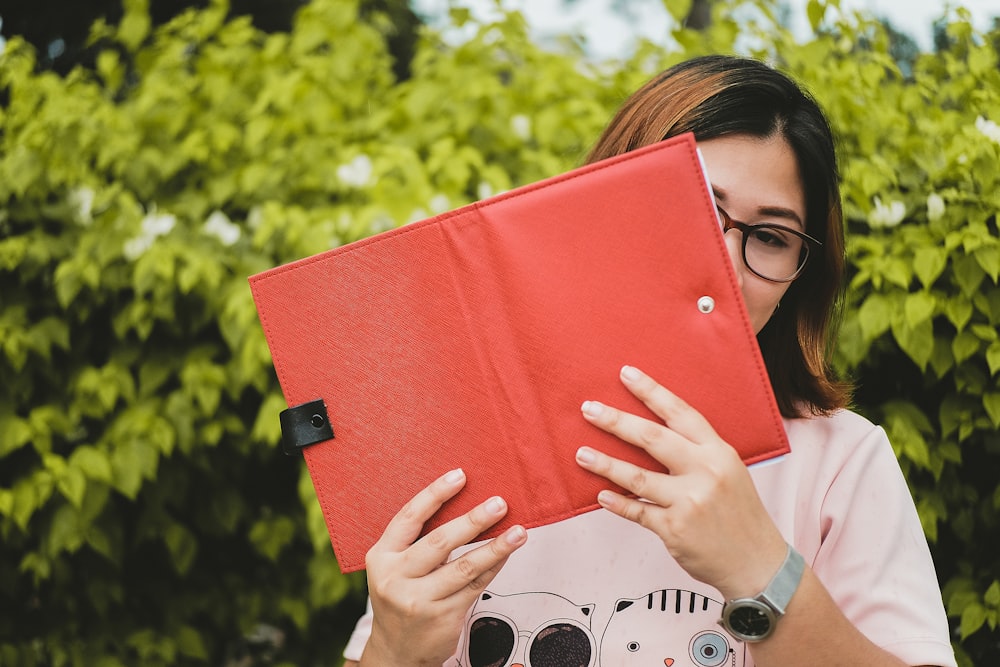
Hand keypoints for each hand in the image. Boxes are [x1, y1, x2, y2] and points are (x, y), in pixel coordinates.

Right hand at [360, 468, 526, 666]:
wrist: (395, 652)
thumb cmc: (400, 598)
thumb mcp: (394, 567)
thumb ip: (417, 541)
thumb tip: (463, 503)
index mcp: (381, 557)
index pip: (410, 517)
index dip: (436, 494)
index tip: (460, 476)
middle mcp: (396, 578)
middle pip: (440, 541)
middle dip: (474, 520)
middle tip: (499, 503)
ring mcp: (419, 600)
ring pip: (465, 566)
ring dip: (496, 546)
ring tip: (518, 531)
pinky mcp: (443, 616)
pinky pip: (476, 585)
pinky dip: (494, 566)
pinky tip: (507, 553)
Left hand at [575, 365, 786, 599]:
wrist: (756, 563)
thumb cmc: (739, 514)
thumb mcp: (730, 471)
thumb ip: (698, 451)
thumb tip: (652, 431)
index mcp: (719, 452)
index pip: (680, 413)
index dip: (651, 392)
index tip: (626, 374)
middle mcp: (705, 473)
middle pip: (652, 439)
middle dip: (616, 422)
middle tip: (589, 409)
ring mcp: (689, 502)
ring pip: (637, 477)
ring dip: (605, 464)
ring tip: (581, 454)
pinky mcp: (674, 529)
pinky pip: (637, 511)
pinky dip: (617, 503)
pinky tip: (600, 495)